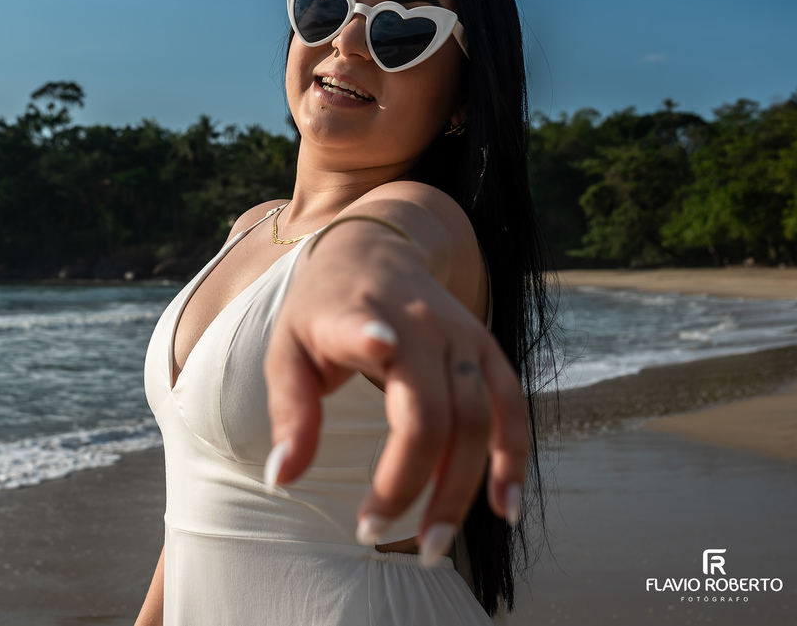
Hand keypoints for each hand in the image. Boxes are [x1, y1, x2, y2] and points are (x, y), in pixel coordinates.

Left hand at [262, 220, 526, 563]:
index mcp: (357, 313)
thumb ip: (289, 413)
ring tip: (431, 546)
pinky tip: (504, 508)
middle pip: (432, 412)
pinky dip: (514, 459)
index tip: (377, 344)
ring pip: (478, 420)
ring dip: (460, 489)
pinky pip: (512, 409)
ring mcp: (462, 336)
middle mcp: (420, 323)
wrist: (372, 250)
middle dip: (409, 483)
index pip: (368, 328)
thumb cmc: (320, 310)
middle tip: (372, 534)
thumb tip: (282, 481)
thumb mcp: (287, 349)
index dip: (370, 336)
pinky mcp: (487, 349)